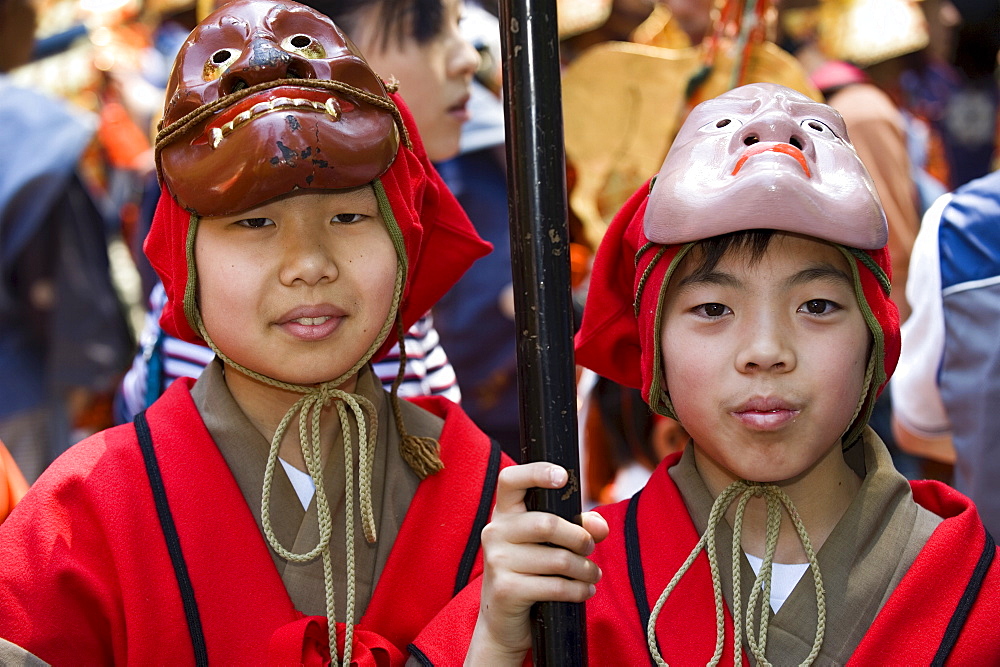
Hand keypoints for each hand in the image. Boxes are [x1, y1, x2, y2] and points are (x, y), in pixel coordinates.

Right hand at [465, 462, 608, 664]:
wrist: (503, 621)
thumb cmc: (530, 573)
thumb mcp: (550, 545)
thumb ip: (577, 527)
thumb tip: (600, 526)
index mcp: (504, 513)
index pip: (510, 479)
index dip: (536, 472)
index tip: (562, 477)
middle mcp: (495, 532)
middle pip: (547, 523)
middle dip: (580, 538)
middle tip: (589, 549)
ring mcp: (497, 561)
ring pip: (558, 558)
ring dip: (585, 569)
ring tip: (592, 574)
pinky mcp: (506, 590)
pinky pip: (555, 586)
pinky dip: (578, 590)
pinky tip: (585, 590)